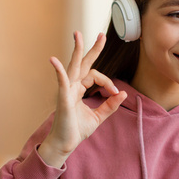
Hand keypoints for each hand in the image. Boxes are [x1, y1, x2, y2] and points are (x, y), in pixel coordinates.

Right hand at [38, 31, 126, 167]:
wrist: (65, 144)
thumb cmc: (77, 130)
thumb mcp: (98, 117)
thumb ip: (110, 105)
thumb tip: (123, 93)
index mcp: (79, 89)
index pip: (95, 76)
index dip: (108, 82)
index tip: (116, 93)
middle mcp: (72, 86)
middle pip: (83, 63)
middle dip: (92, 49)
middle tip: (101, 35)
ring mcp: (66, 91)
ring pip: (73, 67)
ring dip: (76, 50)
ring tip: (78, 35)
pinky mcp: (62, 99)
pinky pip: (61, 82)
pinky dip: (58, 71)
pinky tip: (54, 60)